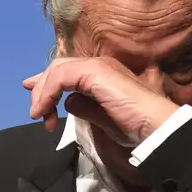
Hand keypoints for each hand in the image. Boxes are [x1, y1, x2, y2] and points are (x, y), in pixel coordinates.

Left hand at [22, 57, 179, 146]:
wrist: (155, 126)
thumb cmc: (137, 126)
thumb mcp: (103, 120)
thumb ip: (85, 108)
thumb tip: (68, 103)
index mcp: (104, 74)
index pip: (69, 71)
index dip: (49, 84)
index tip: (38, 104)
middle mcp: (100, 64)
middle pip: (59, 67)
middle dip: (41, 88)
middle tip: (35, 112)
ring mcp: (98, 66)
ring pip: (57, 69)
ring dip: (43, 93)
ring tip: (40, 116)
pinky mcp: (95, 72)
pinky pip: (61, 77)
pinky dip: (48, 93)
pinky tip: (46, 111)